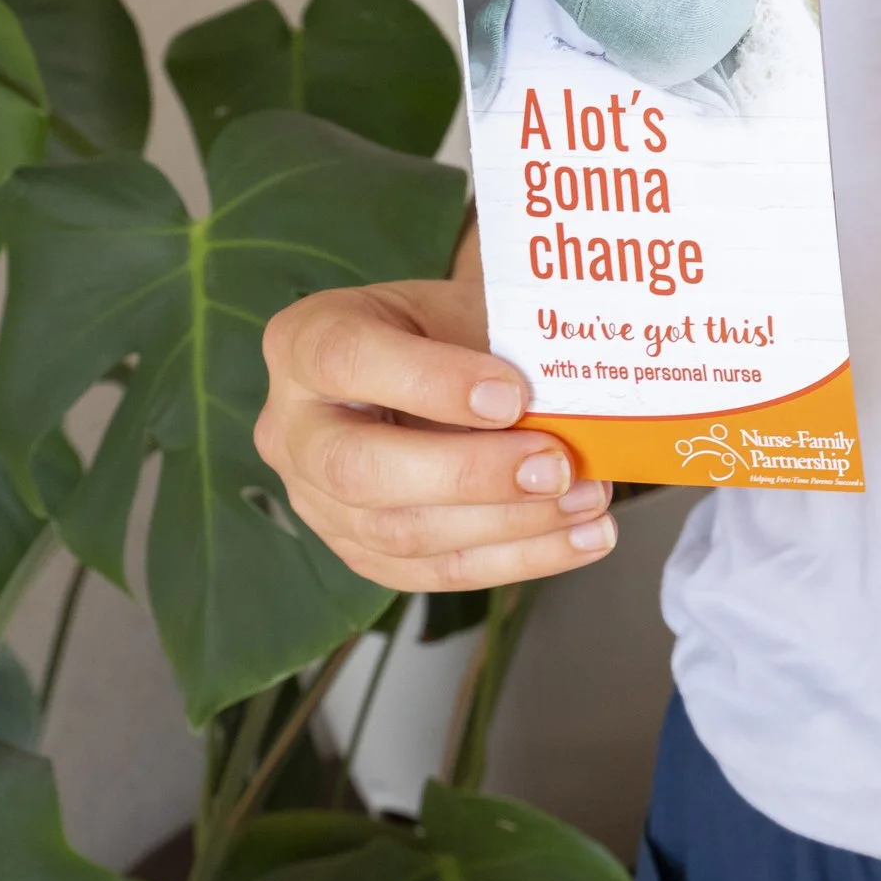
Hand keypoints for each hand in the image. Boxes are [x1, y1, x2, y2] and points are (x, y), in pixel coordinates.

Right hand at [255, 278, 617, 591]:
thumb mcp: (464, 309)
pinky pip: (434, 571)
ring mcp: (317, 499)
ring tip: (587, 499)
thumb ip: (503, 347)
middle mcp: (293, 428)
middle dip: (470, 476)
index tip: (512, 395)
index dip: (431, 382)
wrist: (441, 362)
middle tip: (556, 466)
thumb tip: (577, 401)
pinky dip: (519, 558)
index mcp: (306, 342)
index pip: (347, 361)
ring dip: (509, 525)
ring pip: (400, 534)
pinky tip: (582, 537)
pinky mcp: (360, 550)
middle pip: (359, 470)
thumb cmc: (450, 330)